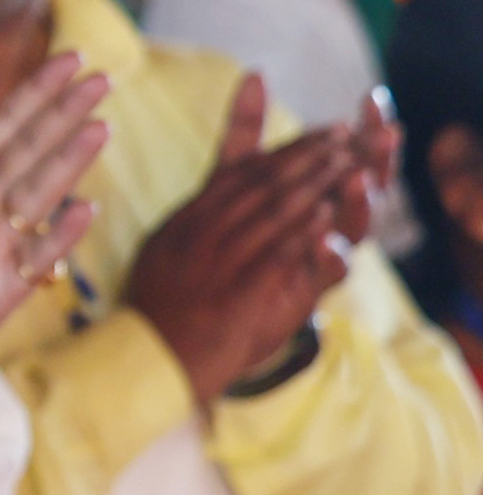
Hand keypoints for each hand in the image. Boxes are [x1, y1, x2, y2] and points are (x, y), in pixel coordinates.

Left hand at [0, 53, 111, 395]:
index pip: (1, 126)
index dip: (34, 93)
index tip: (70, 54)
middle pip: (30, 151)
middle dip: (64, 114)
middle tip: (102, 76)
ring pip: (38, 195)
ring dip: (69, 163)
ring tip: (99, 127)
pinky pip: (34, 259)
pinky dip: (58, 236)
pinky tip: (84, 210)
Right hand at [126, 75, 363, 404]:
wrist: (148, 361)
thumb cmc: (157, 312)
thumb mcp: (160, 253)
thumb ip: (191, 223)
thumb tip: (217, 196)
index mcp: (186, 222)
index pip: (239, 174)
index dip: (282, 150)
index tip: (317, 133)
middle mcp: (201, 234)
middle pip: (261, 184)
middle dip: (305, 155)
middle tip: (340, 134)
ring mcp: (218, 262)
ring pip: (272, 211)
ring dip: (313, 182)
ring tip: (345, 160)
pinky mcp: (238, 293)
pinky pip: (276, 253)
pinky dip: (303, 229)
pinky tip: (328, 210)